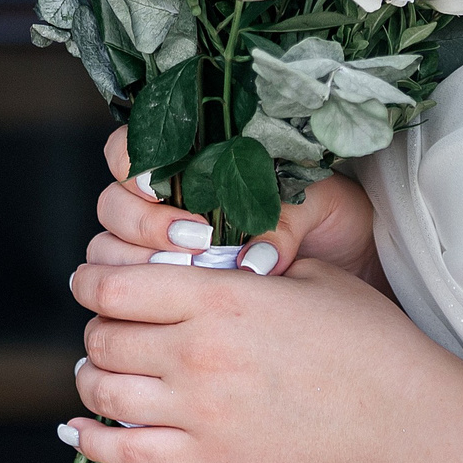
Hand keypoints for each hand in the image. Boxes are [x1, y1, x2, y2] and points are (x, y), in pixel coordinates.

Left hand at [66, 255, 454, 462]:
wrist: (401, 416)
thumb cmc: (365, 337)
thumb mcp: (306, 276)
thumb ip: (240, 264)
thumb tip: (195, 257)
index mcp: (218, 296)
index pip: (115, 284)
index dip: (91, 279)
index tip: (91, 278)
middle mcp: (198, 352)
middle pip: (102, 337)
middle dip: (94, 327)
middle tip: (105, 325)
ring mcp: (200, 412)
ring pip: (103, 393)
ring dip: (90, 377)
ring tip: (98, 369)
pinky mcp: (210, 460)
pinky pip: (125, 454)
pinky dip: (90, 442)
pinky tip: (78, 430)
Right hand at [88, 126, 383, 286]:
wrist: (353, 274)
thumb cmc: (333, 224)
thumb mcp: (320, 205)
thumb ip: (283, 217)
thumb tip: (252, 259)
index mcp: (194, 164)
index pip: (131, 150)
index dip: (133, 165)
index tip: (160, 186)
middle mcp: (166, 207)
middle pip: (112, 206)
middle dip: (143, 224)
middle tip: (195, 241)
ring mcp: (160, 255)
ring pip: (109, 252)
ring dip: (140, 266)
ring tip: (194, 277)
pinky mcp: (168, 300)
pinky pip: (130, 302)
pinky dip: (144, 306)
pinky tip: (181, 312)